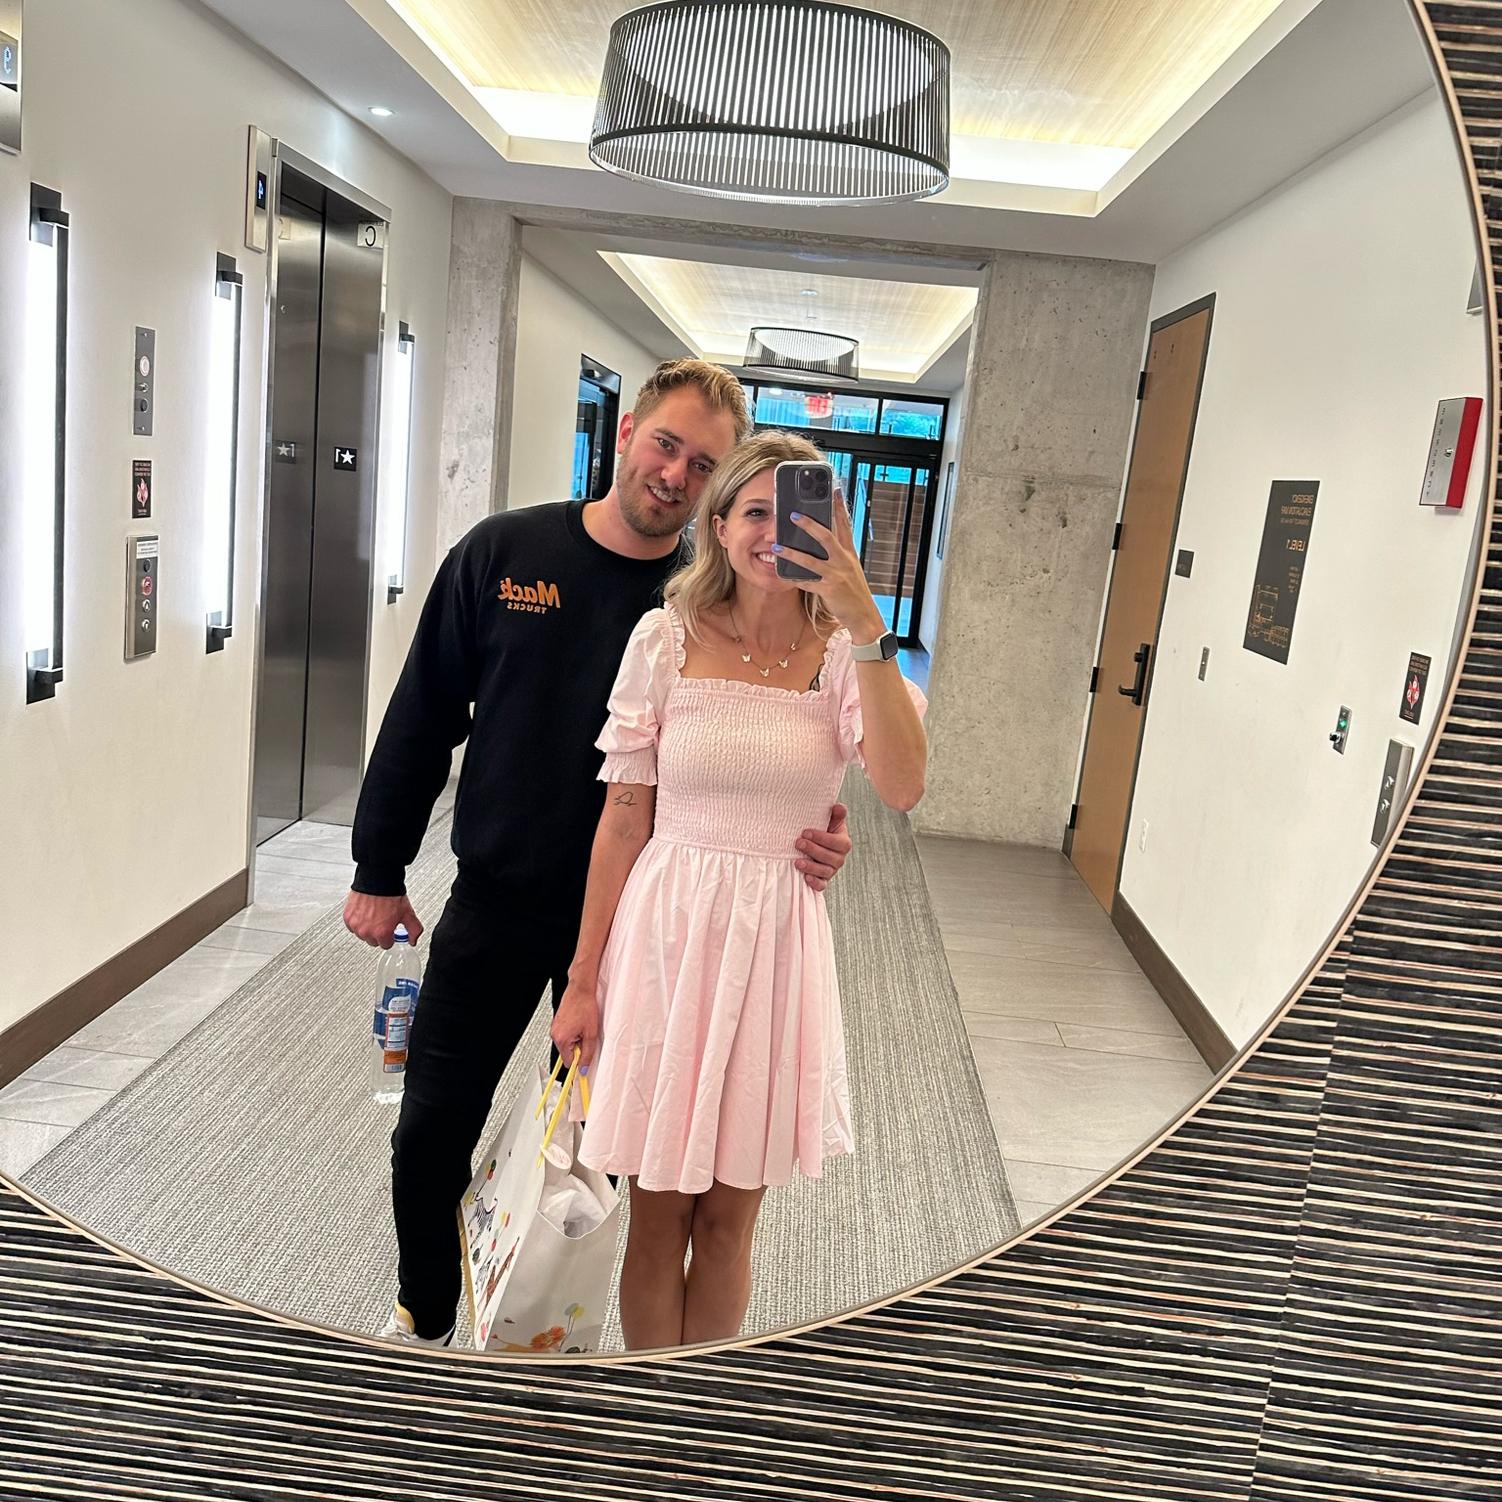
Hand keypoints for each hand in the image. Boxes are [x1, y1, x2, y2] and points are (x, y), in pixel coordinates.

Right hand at [343, 890, 422, 948]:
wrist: (378, 880)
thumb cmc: (391, 895)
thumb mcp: (408, 913)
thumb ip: (414, 930)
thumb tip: (413, 940)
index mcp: (382, 933)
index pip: (386, 945)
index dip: (390, 936)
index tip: (390, 929)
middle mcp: (367, 931)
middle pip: (373, 941)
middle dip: (379, 933)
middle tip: (383, 920)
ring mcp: (356, 925)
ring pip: (362, 934)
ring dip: (367, 928)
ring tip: (374, 915)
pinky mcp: (348, 918)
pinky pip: (352, 926)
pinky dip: (358, 922)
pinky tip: (365, 913)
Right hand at [550, 984, 600, 1071]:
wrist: (581, 990)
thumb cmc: (585, 1006)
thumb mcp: (591, 1034)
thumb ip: (588, 1054)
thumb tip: (584, 1068)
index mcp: (562, 1039)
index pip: (569, 1063)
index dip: (579, 1063)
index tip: (584, 1065)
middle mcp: (555, 1035)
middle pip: (567, 1053)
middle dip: (578, 1049)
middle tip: (587, 1038)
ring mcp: (555, 1028)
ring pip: (567, 1044)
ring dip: (576, 1041)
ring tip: (583, 1028)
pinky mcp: (557, 1023)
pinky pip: (565, 1035)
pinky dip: (573, 1033)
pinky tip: (580, 1024)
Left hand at [774, 495, 884, 638]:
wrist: (865, 616)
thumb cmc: (854, 592)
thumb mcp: (850, 569)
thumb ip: (837, 555)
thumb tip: (820, 542)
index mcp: (849, 553)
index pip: (844, 525)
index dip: (839, 507)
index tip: (834, 490)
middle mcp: (844, 561)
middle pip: (826, 537)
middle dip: (809, 525)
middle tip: (792, 514)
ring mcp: (836, 575)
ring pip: (811, 561)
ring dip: (792, 553)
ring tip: (777, 546)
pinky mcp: (829, 590)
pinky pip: (807, 583)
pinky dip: (795, 578)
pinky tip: (782, 574)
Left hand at [796, 801, 851, 891]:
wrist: (815, 843)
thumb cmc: (822, 830)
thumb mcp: (829, 820)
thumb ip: (836, 814)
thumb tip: (838, 806)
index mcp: (843, 842)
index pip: (837, 842)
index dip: (821, 838)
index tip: (805, 832)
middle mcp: (839, 858)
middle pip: (830, 857)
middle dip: (813, 850)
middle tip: (798, 843)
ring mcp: (831, 870)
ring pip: (825, 871)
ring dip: (811, 867)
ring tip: (797, 862)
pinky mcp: (823, 880)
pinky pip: (822, 885)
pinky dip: (815, 883)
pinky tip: (805, 878)